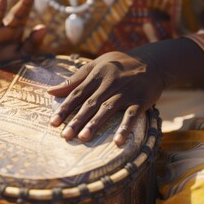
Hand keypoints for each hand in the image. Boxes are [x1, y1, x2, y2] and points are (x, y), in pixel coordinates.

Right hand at [0, 0, 45, 72]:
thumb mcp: (20, 56)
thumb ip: (32, 44)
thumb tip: (44, 27)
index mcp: (18, 34)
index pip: (29, 21)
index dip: (32, 8)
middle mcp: (9, 30)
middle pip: (21, 14)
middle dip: (28, 2)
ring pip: (11, 16)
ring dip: (20, 5)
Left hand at [47, 51, 164, 145]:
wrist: (152, 62)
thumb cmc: (118, 66)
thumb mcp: (96, 66)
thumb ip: (74, 80)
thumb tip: (50, 91)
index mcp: (96, 74)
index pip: (77, 93)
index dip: (65, 108)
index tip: (53, 123)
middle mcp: (110, 82)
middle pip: (90, 103)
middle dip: (77, 120)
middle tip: (65, 136)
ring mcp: (125, 91)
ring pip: (107, 109)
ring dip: (95, 124)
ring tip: (83, 138)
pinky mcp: (140, 100)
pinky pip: (132, 115)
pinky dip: (125, 127)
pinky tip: (117, 141)